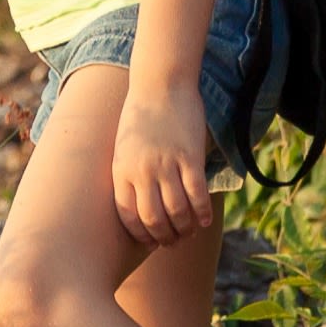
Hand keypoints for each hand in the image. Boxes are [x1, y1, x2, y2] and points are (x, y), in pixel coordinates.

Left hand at [111, 74, 217, 248]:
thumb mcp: (124, 148)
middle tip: (173, 242)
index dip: (141, 234)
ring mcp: (166, 164)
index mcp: (121, 171)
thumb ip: (129, 175)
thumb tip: (140, 205)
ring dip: (185, 228)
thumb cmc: (141, 117)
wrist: (160, 85)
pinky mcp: (189, 157)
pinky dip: (202, 213)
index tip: (151, 242)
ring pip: (177, 211)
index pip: (128, 216)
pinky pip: (197, 194)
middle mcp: (142, 171)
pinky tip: (204, 220)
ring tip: (189, 232)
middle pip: (153, 219)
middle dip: (164, 237)